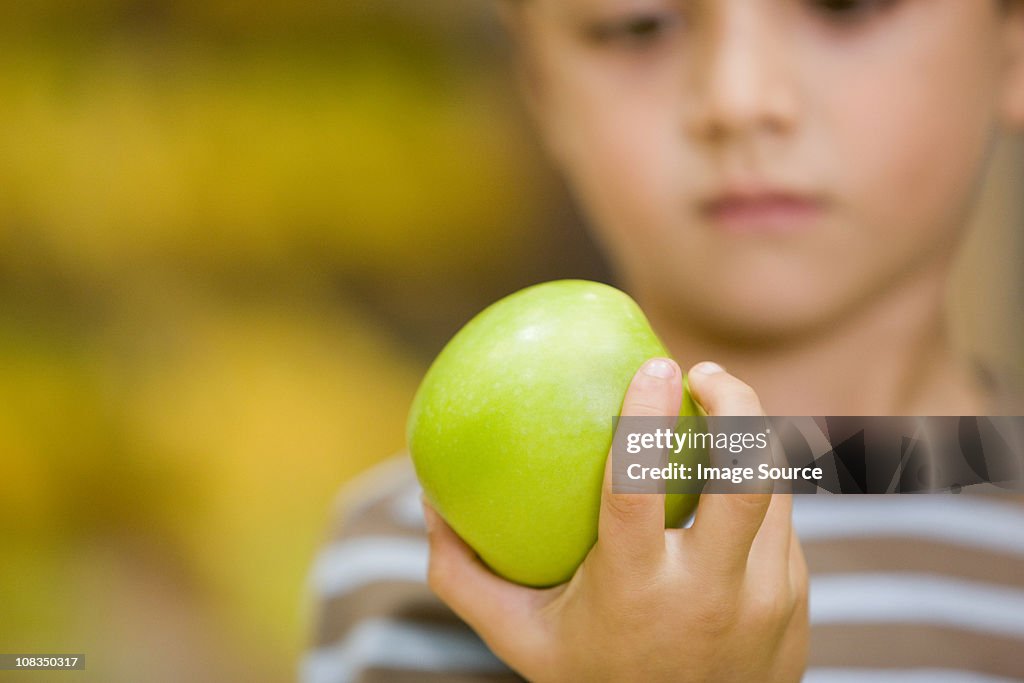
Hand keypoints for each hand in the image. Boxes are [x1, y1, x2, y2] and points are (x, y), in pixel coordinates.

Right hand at [422, 359, 808, 681]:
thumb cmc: (594, 680)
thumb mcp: (521, 640)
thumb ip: (465, 578)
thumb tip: (428, 505)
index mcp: (637, 591)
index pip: (641, 489)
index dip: (646, 417)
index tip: (653, 363)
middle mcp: (713, 593)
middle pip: (749, 474)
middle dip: (738, 403)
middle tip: (704, 373)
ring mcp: (769, 598)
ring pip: (775, 487)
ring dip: (746, 439)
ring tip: (716, 414)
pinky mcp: (797, 601)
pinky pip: (781, 523)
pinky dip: (754, 492)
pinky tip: (723, 490)